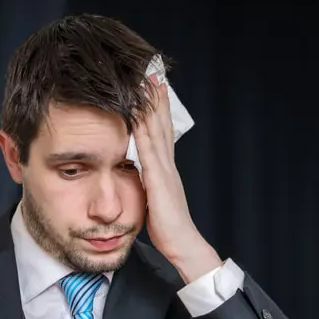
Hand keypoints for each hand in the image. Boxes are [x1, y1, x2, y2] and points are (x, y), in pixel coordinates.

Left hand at [133, 74, 221, 282]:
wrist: (183, 244)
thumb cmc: (169, 228)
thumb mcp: (155, 200)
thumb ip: (148, 184)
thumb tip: (137, 175)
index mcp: (166, 170)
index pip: (162, 133)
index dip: (158, 110)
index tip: (153, 89)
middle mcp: (167, 165)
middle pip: (161, 125)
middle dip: (156, 99)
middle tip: (150, 74)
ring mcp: (164, 171)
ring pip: (156, 131)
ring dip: (150, 107)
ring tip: (145, 84)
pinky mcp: (157, 181)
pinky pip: (147, 151)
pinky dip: (142, 131)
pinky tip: (135, 116)